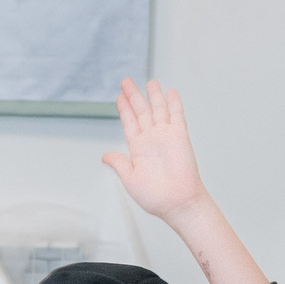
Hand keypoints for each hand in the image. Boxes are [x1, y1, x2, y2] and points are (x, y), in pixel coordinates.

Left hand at [101, 78, 208, 221]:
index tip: (119, 96)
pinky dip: (173, 103)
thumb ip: (119, 164)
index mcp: (137, 148)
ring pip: (158, 110)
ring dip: (153, 95)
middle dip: (134, 95)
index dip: (124, 109)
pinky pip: (176, 115)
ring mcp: (165, 136)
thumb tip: (105, 156)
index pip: (129, 123)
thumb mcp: (130, 179)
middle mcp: (151, 139)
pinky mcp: (180, 136)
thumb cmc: (155, 197)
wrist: (177, 202)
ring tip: (149, 81)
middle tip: (126, 81)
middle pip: (141, 111)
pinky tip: (170, 92)